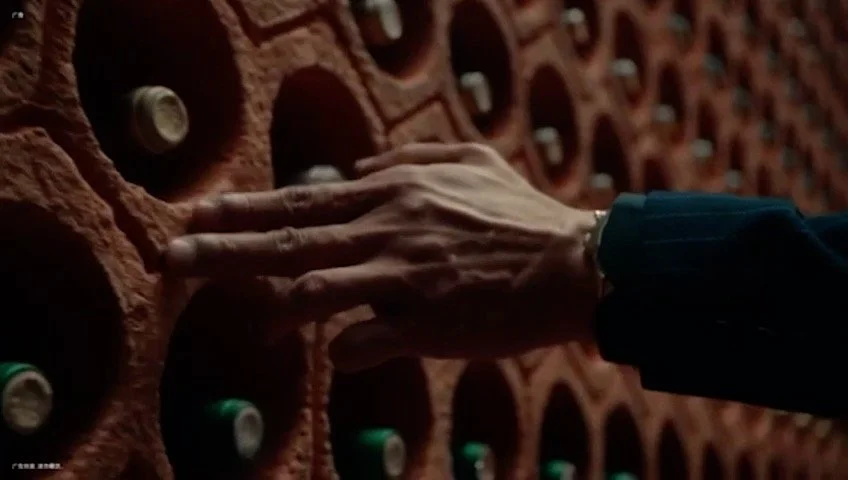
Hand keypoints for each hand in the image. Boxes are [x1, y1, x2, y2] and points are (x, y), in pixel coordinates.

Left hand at [164, 143, 599, 371]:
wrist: (577, 263)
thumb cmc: (524, 215)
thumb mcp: (473, 160)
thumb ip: (410, 155)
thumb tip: (356, 169)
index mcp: (396, 191)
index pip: (304, 197)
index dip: (247, 207)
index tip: (201, 211)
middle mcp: (390, 228)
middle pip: (290, 238)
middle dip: (223, 248)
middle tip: (173, 255)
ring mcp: (404, 276)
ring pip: (314, 287)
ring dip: (276, 305)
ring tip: (255, 319)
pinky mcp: (427, 323)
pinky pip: (363, 342)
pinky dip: (345, 350)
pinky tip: (341, 355)